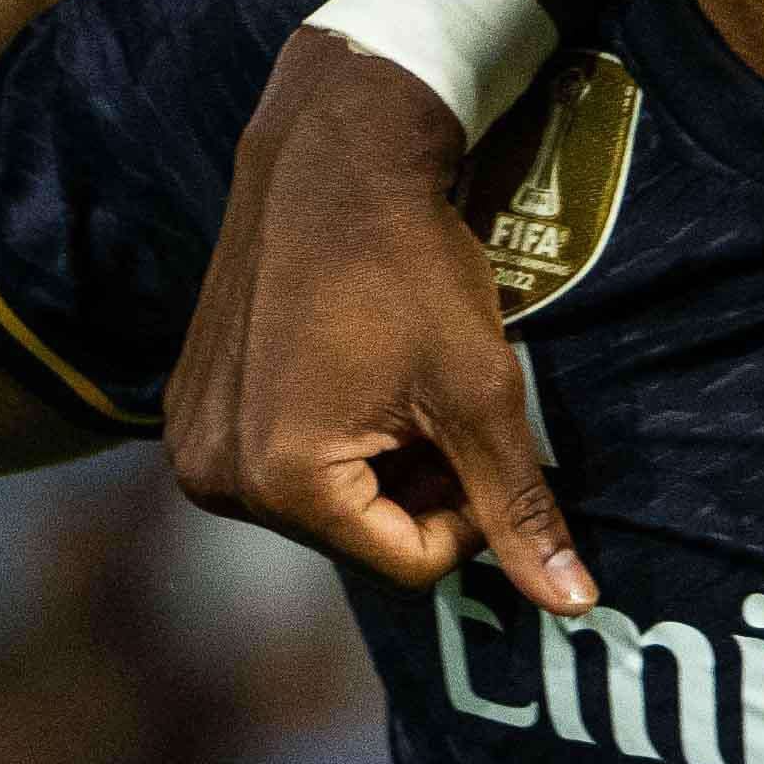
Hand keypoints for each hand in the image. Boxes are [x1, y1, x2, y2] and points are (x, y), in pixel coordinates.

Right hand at [167, 31, 597, 612]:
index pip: (405, 564)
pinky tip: (345, 368)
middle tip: (435, 403)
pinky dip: (324, 435)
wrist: (332, 158)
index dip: (464, 513)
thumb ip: (517, 507)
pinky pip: (274, 462)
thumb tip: (575, 604)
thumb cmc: (410, 267)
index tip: (472, 435)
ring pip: (319, 504)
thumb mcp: (479, 393)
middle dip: (411, 488)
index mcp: (281, 480)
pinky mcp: (189, 406)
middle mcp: (217, 476)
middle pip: (354, 537)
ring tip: (390, 381)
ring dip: (371, 464)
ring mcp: (193, 441)